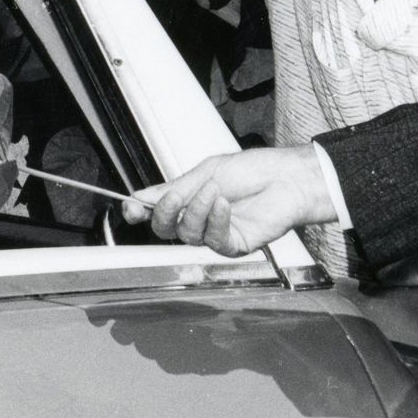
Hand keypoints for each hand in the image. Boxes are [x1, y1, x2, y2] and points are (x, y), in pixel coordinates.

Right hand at [124, 149, 336, 255]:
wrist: (287, 178)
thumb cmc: (253, 171)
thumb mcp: (207, 172)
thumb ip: (174, 187)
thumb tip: (141, 196)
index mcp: (188, 200)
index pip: (155, 212)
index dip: (139, 211)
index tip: (130, 207)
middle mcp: (198, 220)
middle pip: (165, 230)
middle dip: (165, 213)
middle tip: (175, 196)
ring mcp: (215, 235)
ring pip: (188, 234)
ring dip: (197, 210)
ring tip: (214, 191)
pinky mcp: (234, 246)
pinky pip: (214, 240)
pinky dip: (215, 220)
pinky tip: (224, 204)